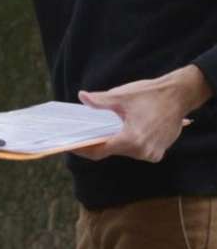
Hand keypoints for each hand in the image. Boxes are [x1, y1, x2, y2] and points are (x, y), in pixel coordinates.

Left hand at [73, 65, 212, 162]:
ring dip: (110, 142)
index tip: (69, 144)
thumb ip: (100, 101)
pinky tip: (116, 131)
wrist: (179, 96)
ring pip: (122, 151)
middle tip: (78, 135)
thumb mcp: (121, 96)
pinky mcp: (157, 152)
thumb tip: (81, 97)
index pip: (100, 150)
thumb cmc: (150, 95)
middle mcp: (143, 152)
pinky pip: (134, 150)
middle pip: (110, 151)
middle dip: (94, 143)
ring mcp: (152, 154)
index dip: (82, 148)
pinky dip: (124, 142)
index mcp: (132, 139)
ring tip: (94, 131)